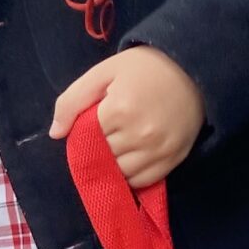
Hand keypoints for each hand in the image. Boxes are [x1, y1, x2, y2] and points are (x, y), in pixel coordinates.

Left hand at [50, 46, 205, 189]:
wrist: (193, 68)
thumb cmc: (145, 67)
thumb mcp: (103, 72)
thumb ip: (73, 101)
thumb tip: (55, 134)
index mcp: (119, 109)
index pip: (85, 138)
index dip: (85, 132)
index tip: (93, 122)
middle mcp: (139, 134)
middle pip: (102, 157)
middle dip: (98, 147)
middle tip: (108, 130)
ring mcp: (158, 150)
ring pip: (120, 173)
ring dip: (114, 164)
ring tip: (119, 144)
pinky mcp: (172, 159)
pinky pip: (142, 181)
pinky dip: (132, 175)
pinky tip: (132, 156)